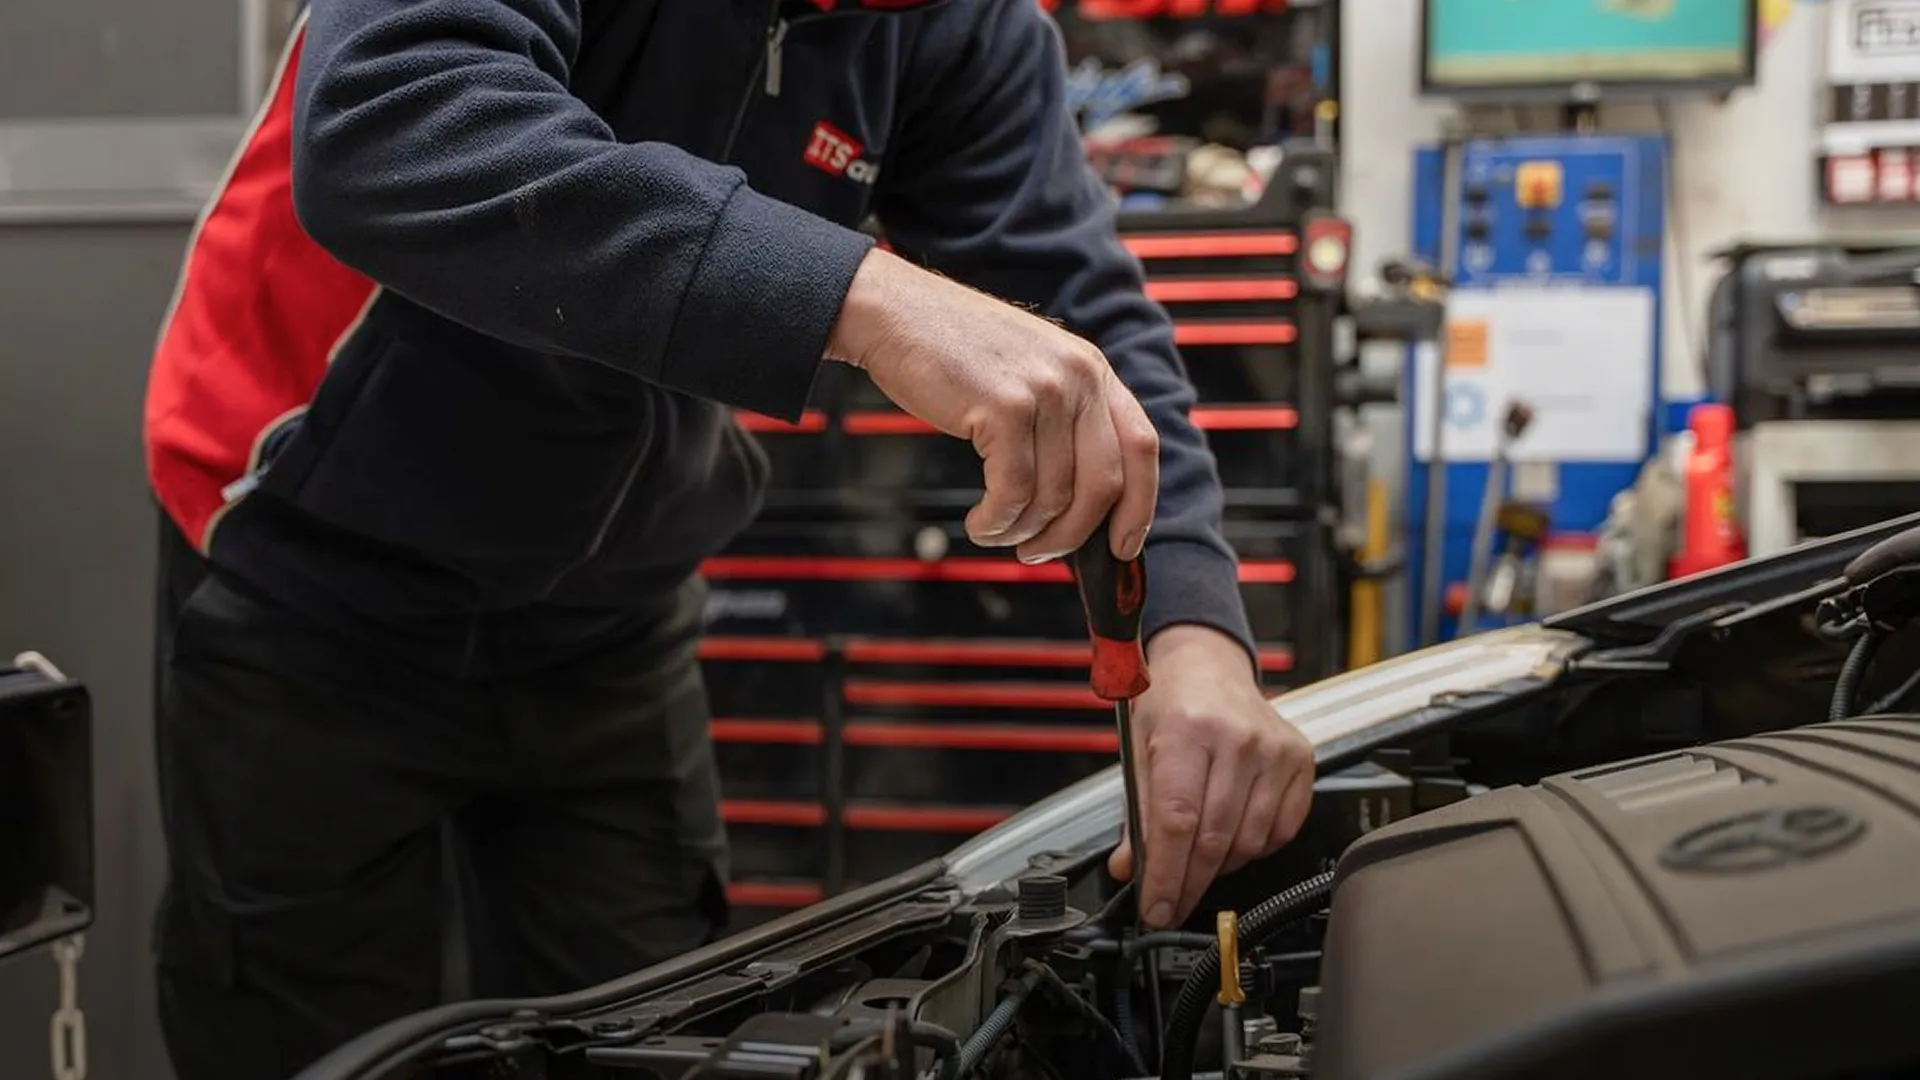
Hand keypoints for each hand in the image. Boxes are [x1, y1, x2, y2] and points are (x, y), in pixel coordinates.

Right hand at [826, 248, 1158, 563]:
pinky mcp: (1004, 407)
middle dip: (1072, 536)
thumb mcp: (1029, 372)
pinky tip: (979, 522)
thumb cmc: (955, 352)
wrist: (896, 312)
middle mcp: (1079, 377)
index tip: (1122, 548)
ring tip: (993, 531)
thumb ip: (1062, 422)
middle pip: (1104, 484)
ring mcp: (1044, 390)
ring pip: (1054, 496)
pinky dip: (996, 521)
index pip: (1141, 447)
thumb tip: (1075, 506)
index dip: (1139, 507)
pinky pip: (1014, 491)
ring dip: (1021, 531)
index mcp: (1093, 370)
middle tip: (1038, 553)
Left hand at [1107, 625, 1313, 928]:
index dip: (1166, 876)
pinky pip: (1282, 830)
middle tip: (1172, 904)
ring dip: (1220, 867)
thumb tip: (1131, 870)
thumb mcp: (1139, 750)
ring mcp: (1274, 749)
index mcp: (1186, 731)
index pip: (1177, 821)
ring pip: (1249, 842)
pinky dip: (1255, 849)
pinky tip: (1233, 840)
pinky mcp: (1301, 759)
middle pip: (1213, 839)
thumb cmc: (1171, 703)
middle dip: (1189, 884)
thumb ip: (1137, 815)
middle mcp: (1236, 739)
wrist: (1208, 665)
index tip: (1156, 907)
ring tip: (1198, 863)